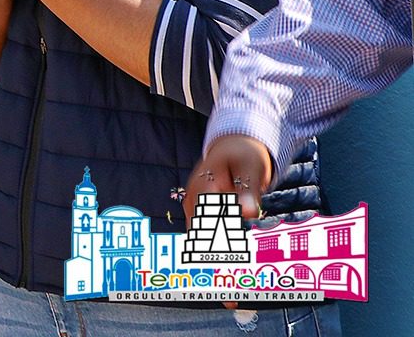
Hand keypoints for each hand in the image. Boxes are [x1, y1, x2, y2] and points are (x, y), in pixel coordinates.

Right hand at [185, 135, 271, 308]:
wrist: (234, 145)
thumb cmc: (244, 153)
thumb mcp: (250, 166)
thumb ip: (248, 188)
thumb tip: (247, 212)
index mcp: (202, 188)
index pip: (209, 225)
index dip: (219, 252)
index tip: (232, 276)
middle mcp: (194, 203)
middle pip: (201, 242)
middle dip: (215, 272)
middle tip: (232, 299)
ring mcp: (197, 211)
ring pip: (203, 246)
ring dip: (216, 272)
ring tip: (231, 299)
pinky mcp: (204, 218)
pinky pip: (209, 242)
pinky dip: (219, 262)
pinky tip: (230, 280)